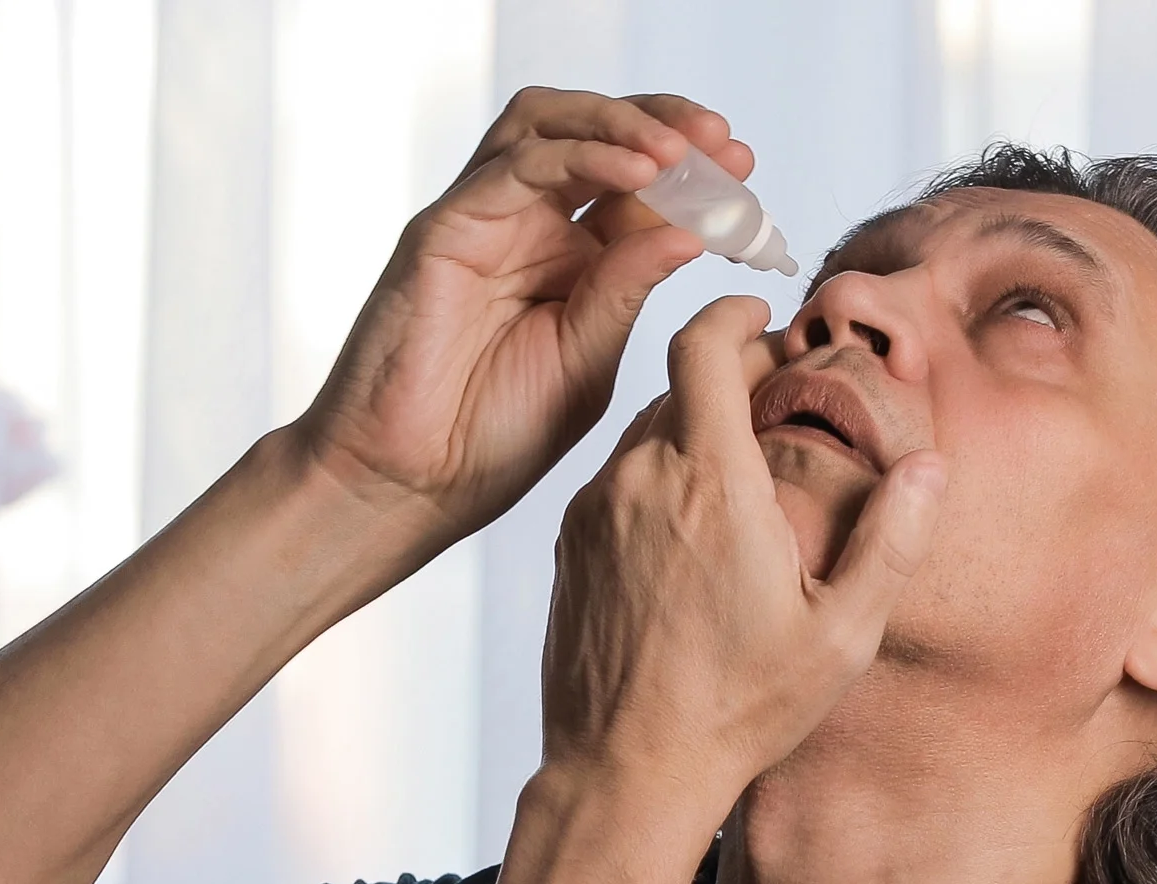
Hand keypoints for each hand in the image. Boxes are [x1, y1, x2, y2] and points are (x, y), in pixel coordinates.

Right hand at [287, 89, 745, 542]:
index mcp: (568, 262)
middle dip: (666, 124)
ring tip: (683, 150)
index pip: (635, 186)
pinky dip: (582, 155)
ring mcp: (482, 222)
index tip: (749, 176)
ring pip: (549, 124)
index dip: (695, 172)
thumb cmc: (488, 440)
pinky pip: (517, 166)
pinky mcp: (444, 229)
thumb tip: (691, 230)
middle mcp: (525, 228)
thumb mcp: (588, 362)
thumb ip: (628, 291)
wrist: (407, 486)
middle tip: (724, 145)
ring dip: (624, 123)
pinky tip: (636, 173)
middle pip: (594, 132)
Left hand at [539, 296, 947, 814]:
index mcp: (709, 483)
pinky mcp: (567, 546)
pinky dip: (651, 479)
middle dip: (725, 375)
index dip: (733, 313)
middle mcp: (638, 481)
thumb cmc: (736, 709)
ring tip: (737, 469)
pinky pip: (612, 482)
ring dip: (688, 431)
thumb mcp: (841, 634)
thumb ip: (892, 540)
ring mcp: (593, 513)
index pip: (703, 345)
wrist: (624, 771)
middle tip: (772, 399)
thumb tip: (929, 467)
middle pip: (676, 384)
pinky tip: (689, 530)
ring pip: (641, 434)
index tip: (763, 316)